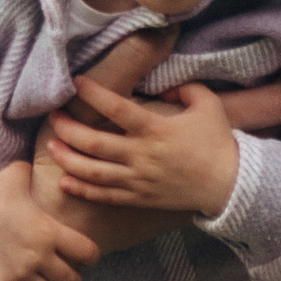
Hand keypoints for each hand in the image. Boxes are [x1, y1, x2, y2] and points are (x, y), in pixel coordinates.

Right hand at [0, 159, 103, 280]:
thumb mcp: (16, 176)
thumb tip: (49, 158)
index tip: (80, 256)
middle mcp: (39, 256)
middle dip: (71, 277)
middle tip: (63, 273)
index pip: (89, 254)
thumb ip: (37, 174)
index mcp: (49, 230)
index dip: (89, 257)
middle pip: (73, 280)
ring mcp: (20, 275)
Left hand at [41, 66, 280, 235]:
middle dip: (69, 129)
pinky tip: (65, 181)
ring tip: (52, 147)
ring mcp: (138, 180)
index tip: (77, 82)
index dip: (94, 95)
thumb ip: (183, 87)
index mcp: (156, 129)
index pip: (117, 109)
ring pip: (94, 172)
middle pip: (95, 144)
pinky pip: (105, 196)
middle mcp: (142, 156)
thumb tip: (161, 86)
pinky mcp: (139, 198)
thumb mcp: (207, 104)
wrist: (229, 184)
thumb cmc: (217, 142)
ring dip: (68, 160)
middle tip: (53, 117)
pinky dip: (83, 190)